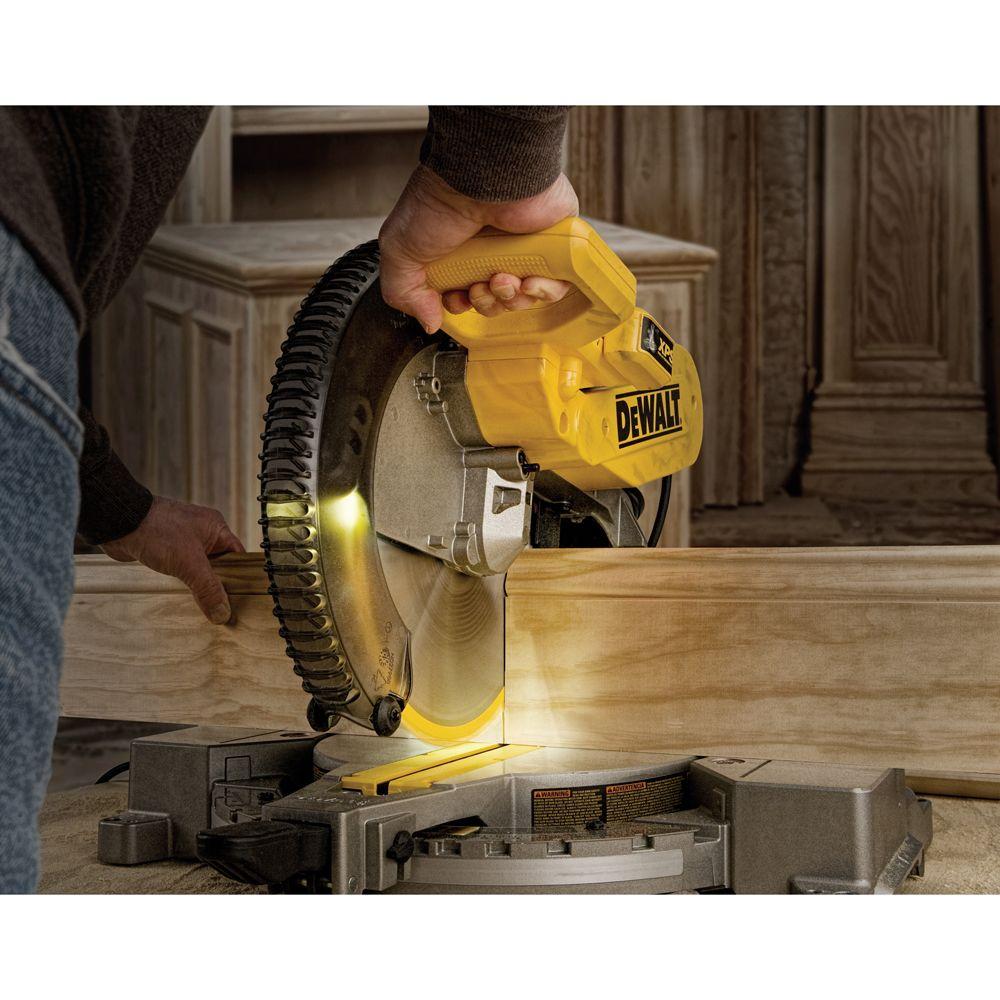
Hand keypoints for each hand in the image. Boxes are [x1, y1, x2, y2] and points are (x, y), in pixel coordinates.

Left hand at [102, 496, 245, 623]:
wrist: (119, 523)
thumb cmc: (157, 530)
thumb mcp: (189, 562)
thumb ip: (208, 588)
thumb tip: (222, 613)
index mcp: (216, 528)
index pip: (238, 556)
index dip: (241, 577)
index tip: (241, 599)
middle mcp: (203, 532)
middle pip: (220, 565)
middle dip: (218, 585)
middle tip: (221, 607)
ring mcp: (184, 540)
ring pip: (199, 569)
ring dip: (198, 584)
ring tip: (202, 605)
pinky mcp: (166, 548)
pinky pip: (182, 569)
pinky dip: (182, 581)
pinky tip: (182, 594)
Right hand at [379, 165, 578, 332]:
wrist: (482, 178)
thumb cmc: (440, 202)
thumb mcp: (400, 250)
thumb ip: (403, 291)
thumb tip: (429, 321)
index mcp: (457, 251)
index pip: (465, 296)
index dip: (461, 306)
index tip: (457, 298)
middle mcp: (490, 250)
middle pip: (495, 301)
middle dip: (487, 304)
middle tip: (480, 286)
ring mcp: (522, 247)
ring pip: (524, 297)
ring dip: (511, 298)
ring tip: (503, 278)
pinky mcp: (552, 244)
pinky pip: (557, 284)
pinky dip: (543, 291)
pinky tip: (529, 280)